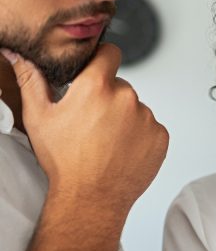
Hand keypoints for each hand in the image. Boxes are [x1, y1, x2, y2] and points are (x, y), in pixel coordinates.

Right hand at [5, 44, 167, 214]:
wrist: (91, 198)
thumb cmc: (64, 161)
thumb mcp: (39, 117)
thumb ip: (31, 81)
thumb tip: (21, 57)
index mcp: (97, 86)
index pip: (109, 52)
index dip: (100, 59)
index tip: (94, 71)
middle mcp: (127, 98)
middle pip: (120, 85)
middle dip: (107, 97)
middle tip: (91, 122)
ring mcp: (146, 118)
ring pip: (135, 108)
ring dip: (124, 118)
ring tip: (106, 140)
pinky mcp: (160, 137)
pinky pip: (150, 128)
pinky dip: (139, 136)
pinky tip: (121, 150)